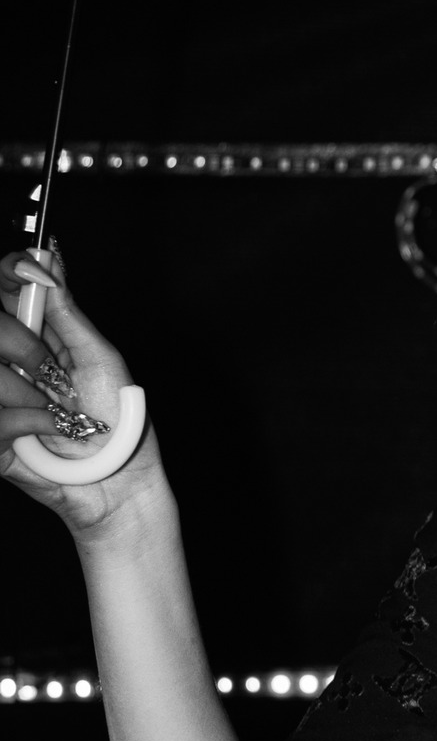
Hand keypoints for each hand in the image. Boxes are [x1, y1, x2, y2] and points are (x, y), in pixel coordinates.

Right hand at [0, 250, 159, 527]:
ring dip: (30, 394)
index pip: (7, 290)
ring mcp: (1, 399)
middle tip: (52, 372)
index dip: (11, 273)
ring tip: (56, 413)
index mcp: (35, 338)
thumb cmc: (117, 421)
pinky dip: (28, 424)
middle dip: (24, 346)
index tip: (27, 269)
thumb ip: (68, 313)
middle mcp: (10, 363)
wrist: (121, 480)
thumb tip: (50, 260)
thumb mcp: (100, 358)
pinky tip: (48, 433)